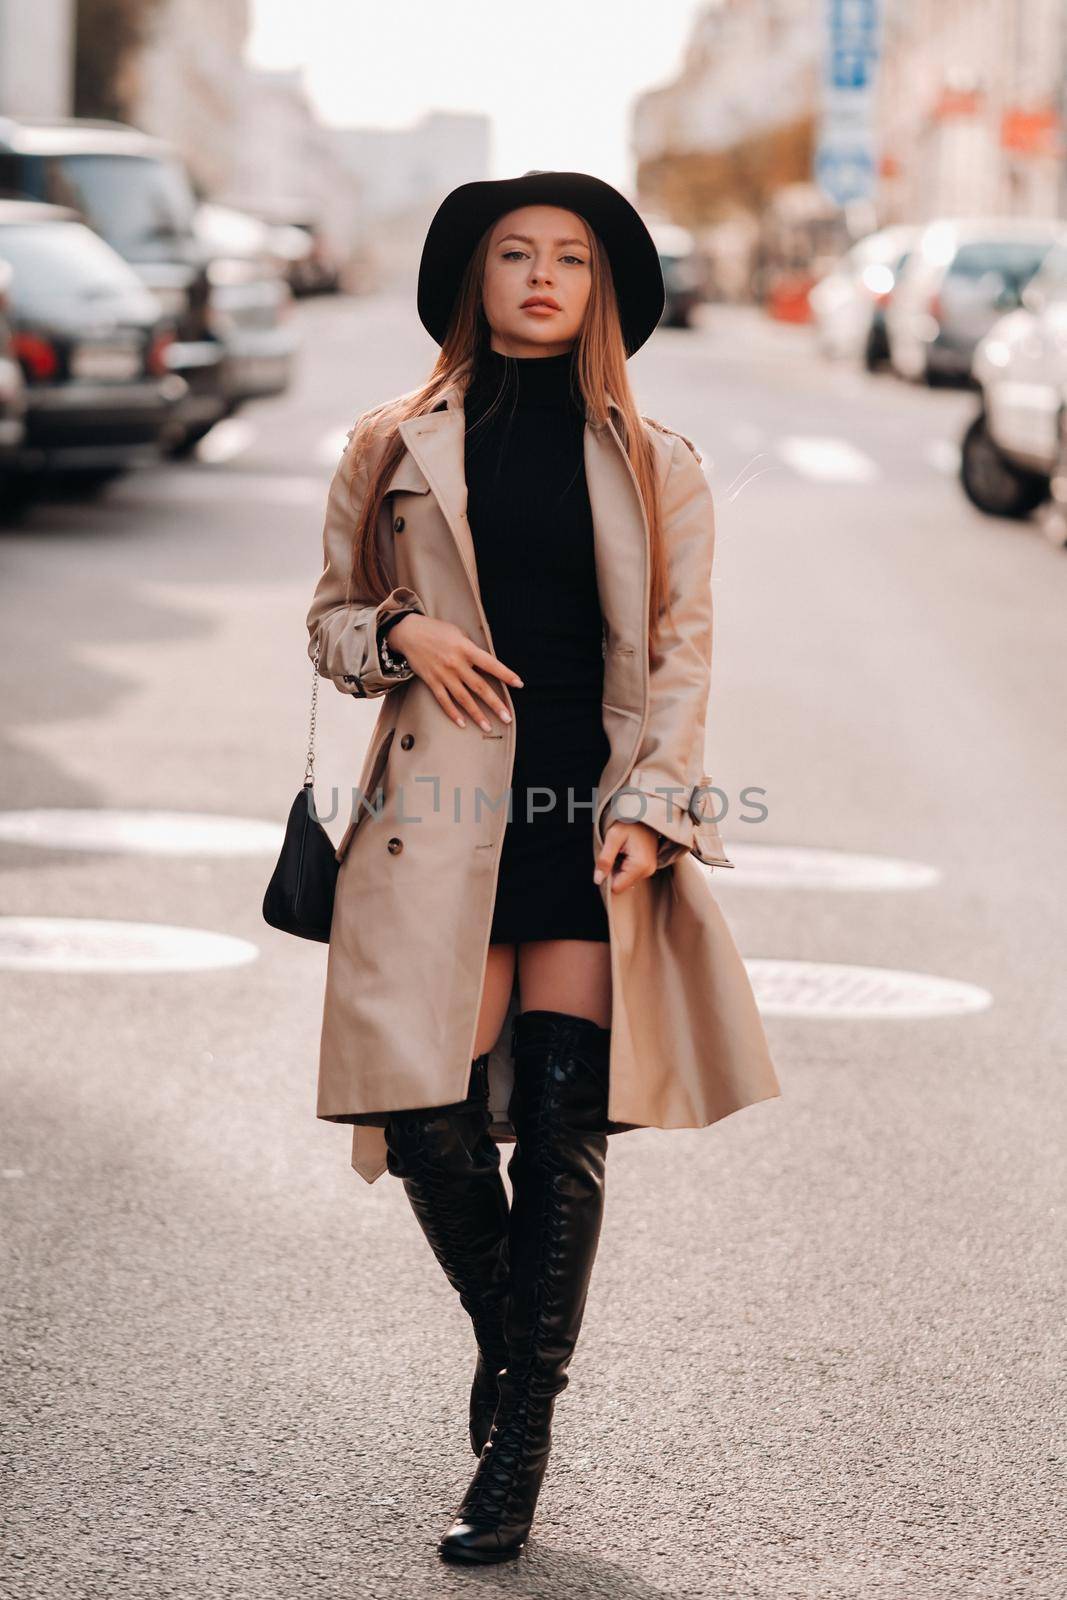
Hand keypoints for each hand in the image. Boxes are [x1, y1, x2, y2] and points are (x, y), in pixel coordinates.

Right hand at [389, 613, 523, 731]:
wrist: (409, 632)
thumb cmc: (437, 630)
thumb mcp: (458, 633)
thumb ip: (472, 649)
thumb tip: (484, 664)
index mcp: (465, 649)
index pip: (490, 664)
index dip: (505, 674)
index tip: (518, 684)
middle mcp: (456, 663)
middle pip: (479, 687)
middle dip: (495, 704)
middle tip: (507, 718)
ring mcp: (443, 674)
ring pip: (463, 698)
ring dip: (476, 714)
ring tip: (488, 727)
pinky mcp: (431, 681)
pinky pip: (444, 701)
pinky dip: (453, 713)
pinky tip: (462, 723)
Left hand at [593, 821, 659, 892]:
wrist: (644, 815)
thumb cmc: (628, 823)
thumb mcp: (613, 838)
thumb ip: (605, 860)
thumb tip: (598, 880)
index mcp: (639, 866)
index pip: (617, 887)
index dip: (607, 877)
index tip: (606, 860)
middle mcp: (647, 871)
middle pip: (621, 884)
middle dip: (613, 872)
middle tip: (615, 852)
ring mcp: (649, 870)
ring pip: (625, 880)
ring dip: (618, 868)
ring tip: (621, 851)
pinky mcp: (648, 868)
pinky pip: (631, 874)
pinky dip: (624, 866)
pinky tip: (626, 853)